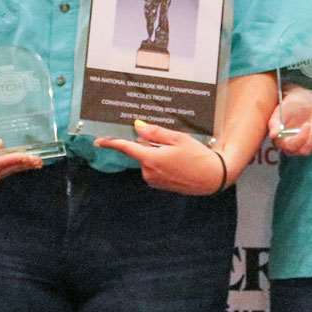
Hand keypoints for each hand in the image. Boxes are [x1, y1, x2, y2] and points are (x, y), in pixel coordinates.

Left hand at [97, 120, 225, 194]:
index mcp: (151, 159)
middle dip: (151, 144)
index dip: (112, 143)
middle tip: (172, 142)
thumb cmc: (198, 156)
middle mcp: (148, 171)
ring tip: (180, 153)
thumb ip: (155, 133)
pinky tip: (179, 161)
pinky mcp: (160, 185)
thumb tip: (138, 126)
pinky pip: (154, 168)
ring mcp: (154, 180)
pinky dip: (162, 162)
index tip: (99, 140)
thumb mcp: (178, 139)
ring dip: (158, 153)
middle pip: (141, 151)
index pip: (127, 148)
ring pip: (148, 159)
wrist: (212, 178)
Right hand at [268, 86, 311, 155]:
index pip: (293, 147)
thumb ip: (275, 123)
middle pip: (306, 150)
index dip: (301, 138)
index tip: (307, 124)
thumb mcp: (281, 111)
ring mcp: (310, 143)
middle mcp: (297, 146)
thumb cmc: (290, 105)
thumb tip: (273, 134)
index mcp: (284, 141)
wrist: (302, 99)